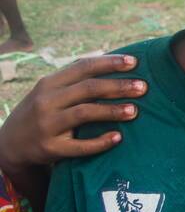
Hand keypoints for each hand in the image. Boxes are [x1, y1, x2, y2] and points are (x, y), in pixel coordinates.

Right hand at [0, 54, 144, 172]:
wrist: (9, 144)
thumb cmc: (42, 111)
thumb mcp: (50, 91)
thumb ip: (76, 79)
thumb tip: (116, 62)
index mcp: (50, 83)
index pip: (83, 67)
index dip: (110, 63)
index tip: (135, 62)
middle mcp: (46, 101)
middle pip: (88, 89)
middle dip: (118, 86)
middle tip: (143, 87)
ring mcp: (47, 125)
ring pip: (85, 114)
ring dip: (112, 111)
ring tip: (135, 111)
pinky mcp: (50, 148)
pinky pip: (79, 146)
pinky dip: (100, 142)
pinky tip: (118, 138)